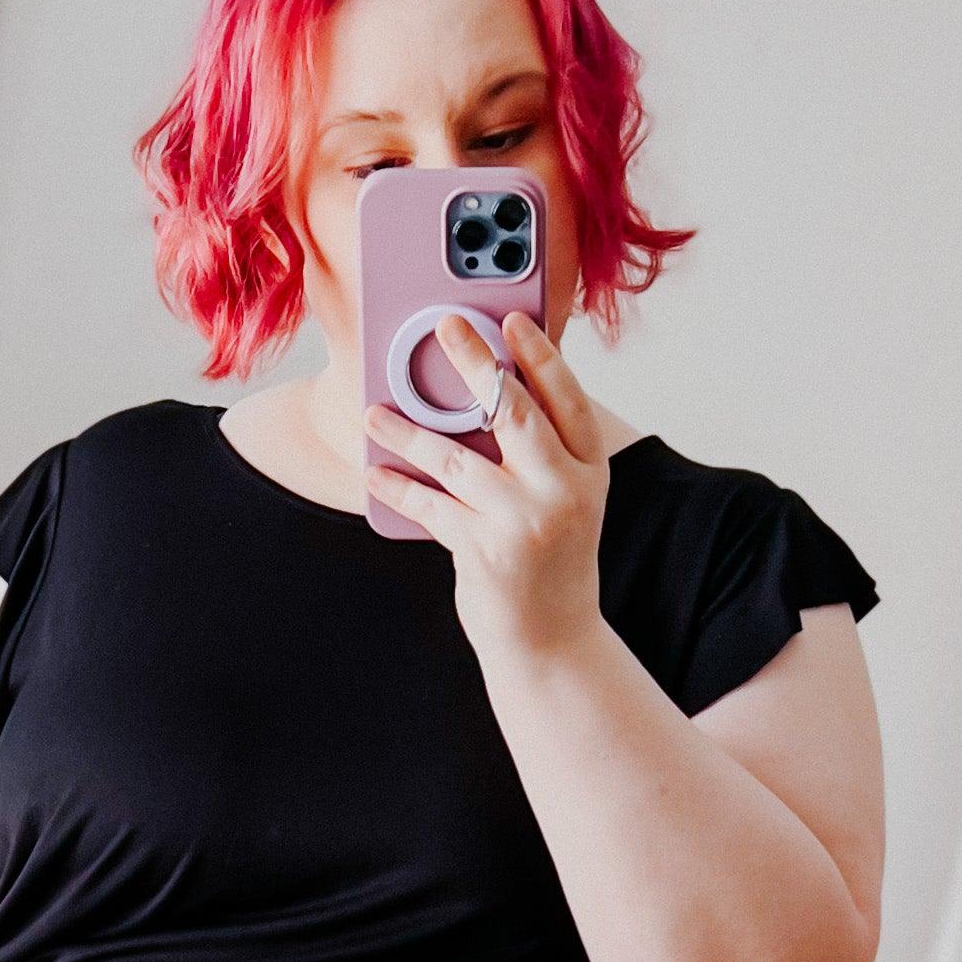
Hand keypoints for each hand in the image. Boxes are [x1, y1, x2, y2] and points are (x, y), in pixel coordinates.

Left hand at [363, 308, 609, 667]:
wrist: (551, 642)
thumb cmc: (550, 564)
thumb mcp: (565, 503)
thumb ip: (539, 455)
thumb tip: (482, 396)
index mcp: (588, 472)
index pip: (567, 399)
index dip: (540, 355)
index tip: (512, 319)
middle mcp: (562, 491)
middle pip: (513, 412)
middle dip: (476, 362)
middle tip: (446, 326)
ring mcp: (524, 522)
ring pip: (456, 458)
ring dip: (408, 432)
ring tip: (373, 414)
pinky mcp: (485, 551)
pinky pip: (431, 506)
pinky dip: (399, 488)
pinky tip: (375, 473)